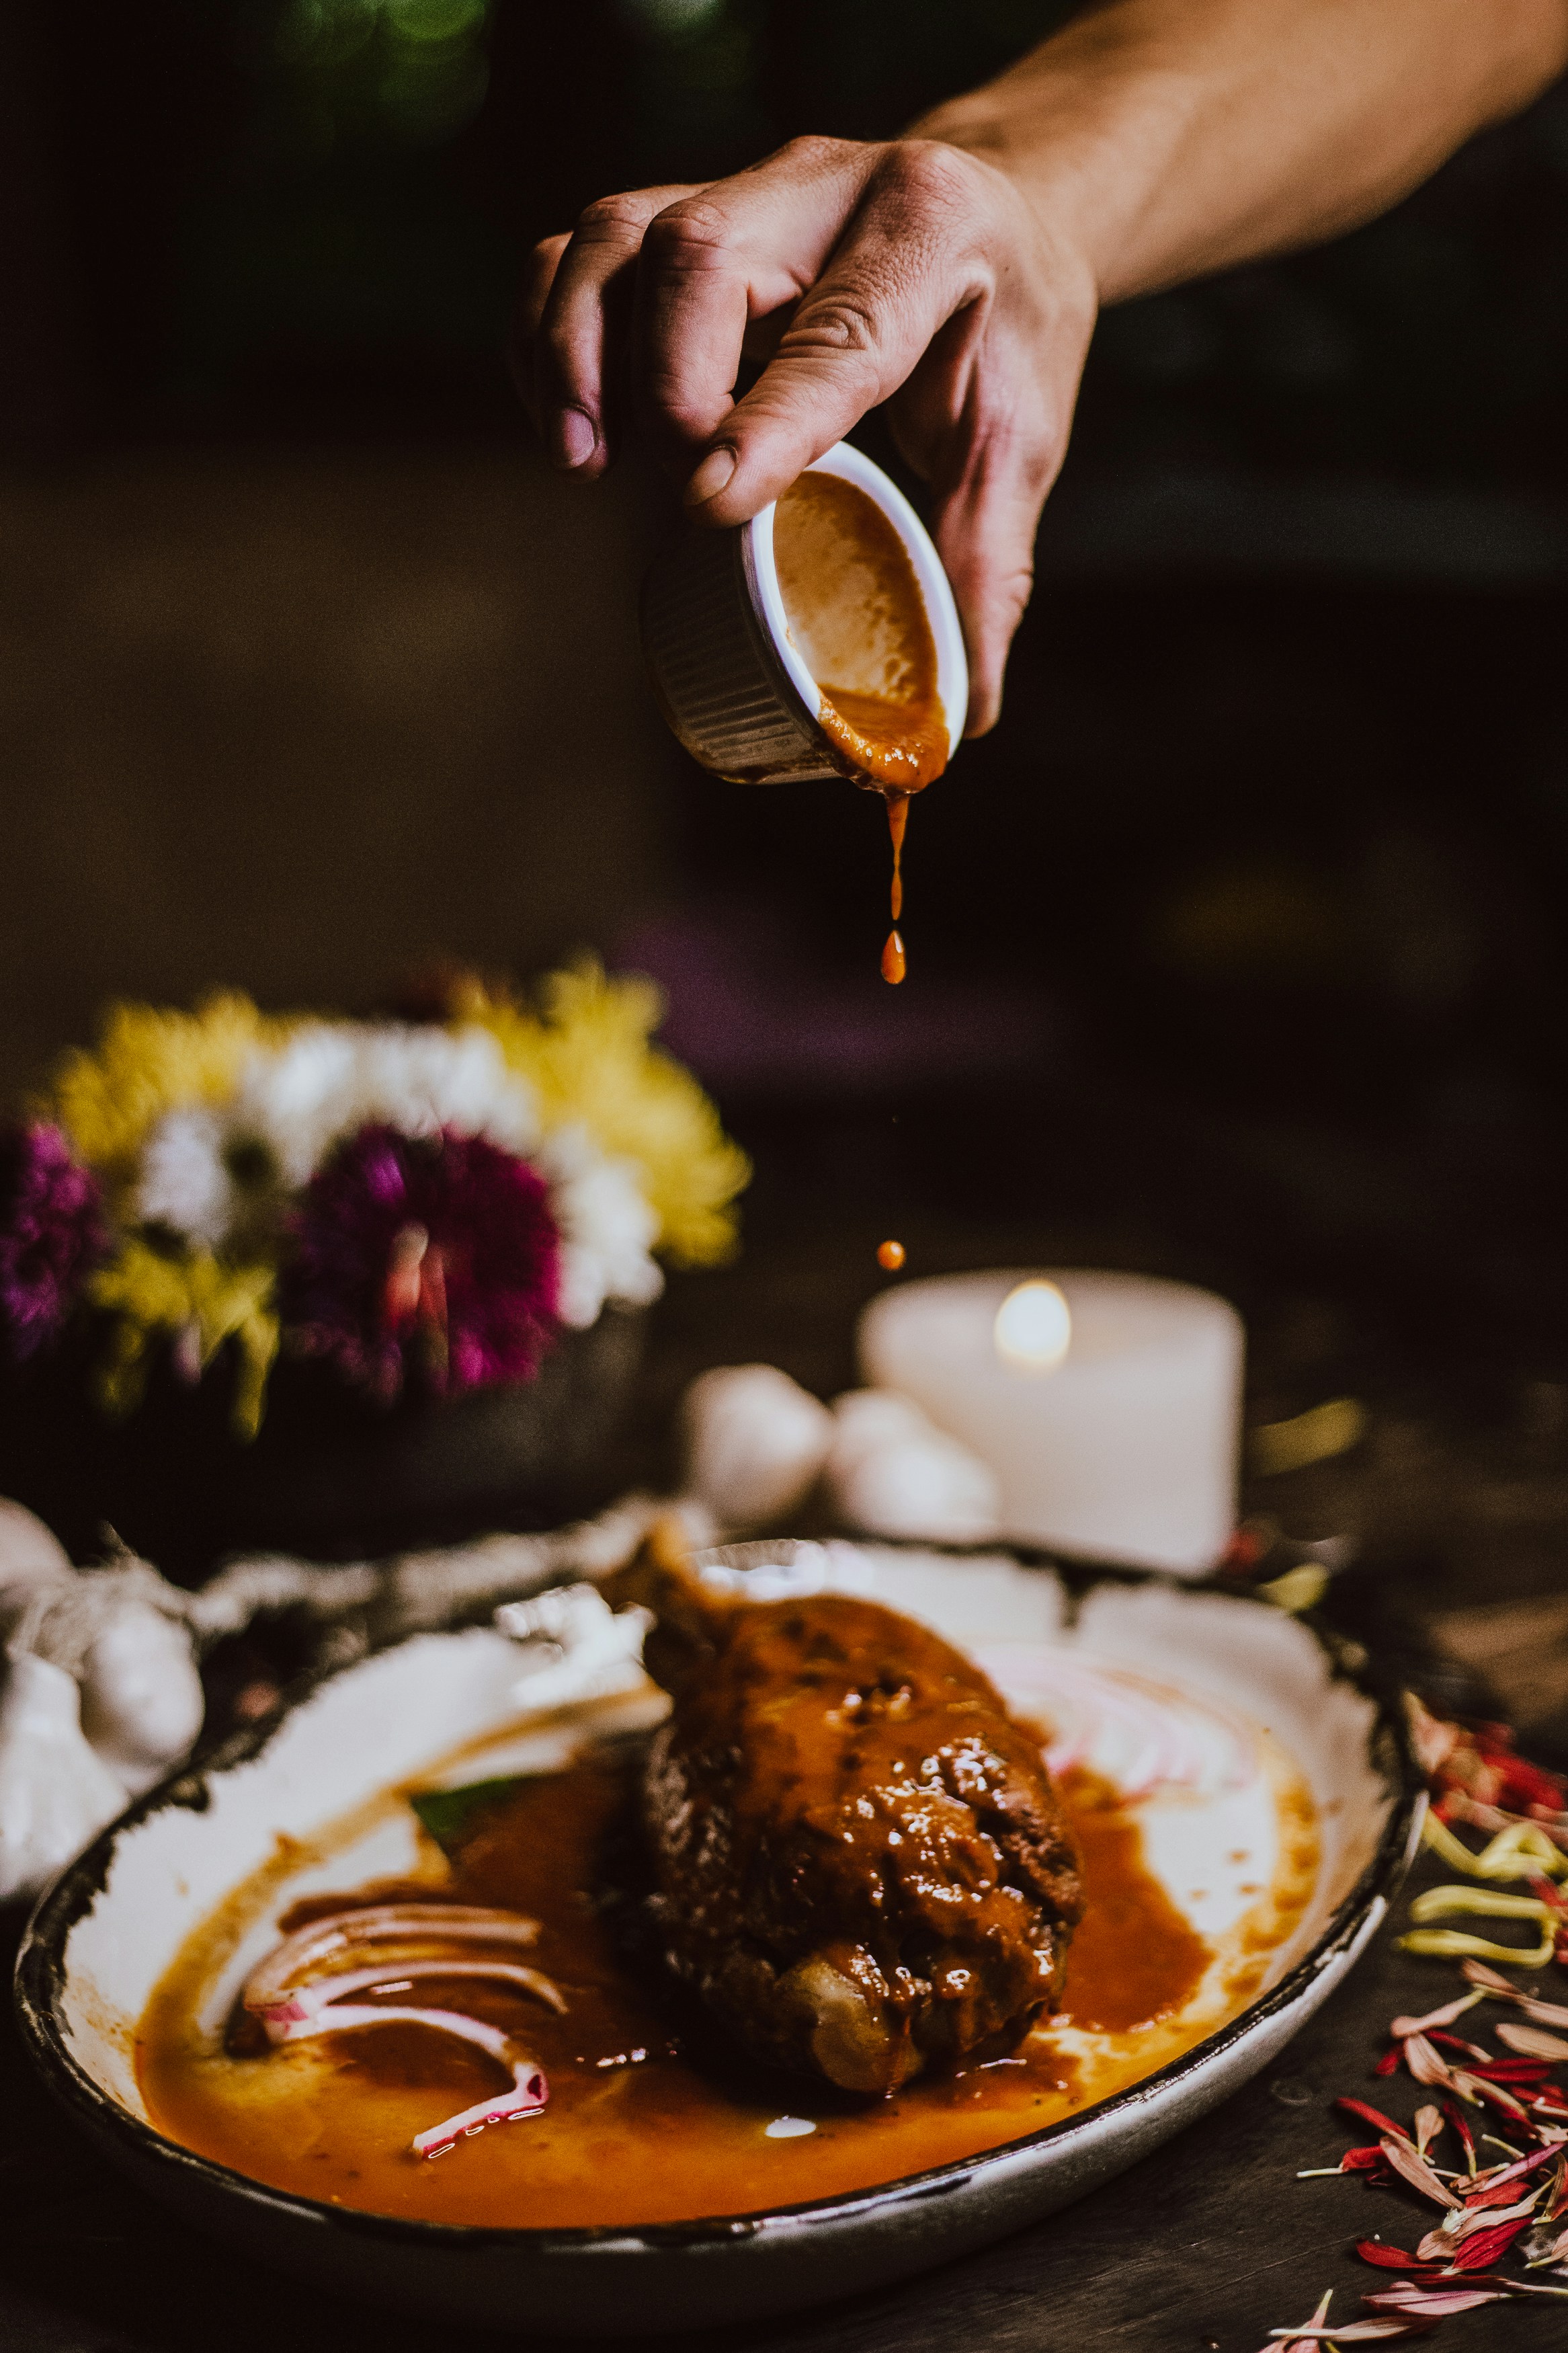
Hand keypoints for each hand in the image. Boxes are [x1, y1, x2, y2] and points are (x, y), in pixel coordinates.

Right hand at [513, 136, 1097, 734]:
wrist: (1004, 215)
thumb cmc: (1009, 330)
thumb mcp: (1021, 439)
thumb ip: (988, 566)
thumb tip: (961, 715)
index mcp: (931, 232)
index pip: (837, 331)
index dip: (766, 419)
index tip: (706, 503)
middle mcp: (827, 184)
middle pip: (697, 254)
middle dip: (666, 388)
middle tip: (680, 494)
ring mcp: (744, 190)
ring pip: (617, 236)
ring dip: (576, 353)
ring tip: (583, 462)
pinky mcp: (681, 207)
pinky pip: (578, 252)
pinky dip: (548, 334)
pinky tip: (565, 424)